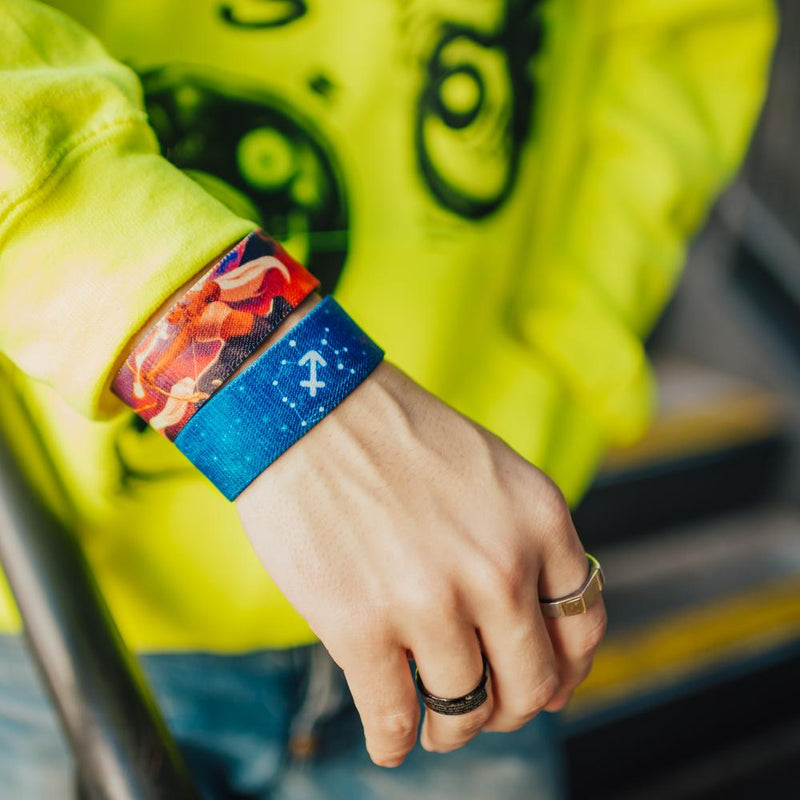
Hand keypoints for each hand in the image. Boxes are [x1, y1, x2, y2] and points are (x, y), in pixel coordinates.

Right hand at [236, 358, 605, 766]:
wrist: (306, 408)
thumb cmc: (392, 434)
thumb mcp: (490, 470)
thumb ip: (521, 542)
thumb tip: (531, 632)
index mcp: (538, 520)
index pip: (581, 626)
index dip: (564, 668)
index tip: (542, 683)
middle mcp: (498, 566)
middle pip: (531, 684)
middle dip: (508, 710)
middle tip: (482, 709)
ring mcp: (431, 601)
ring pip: (465, 712)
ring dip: (450, 730)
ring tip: (434, 723)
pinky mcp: (361, 627)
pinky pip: (393, 720)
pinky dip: (393, 742)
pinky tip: (389, 737)